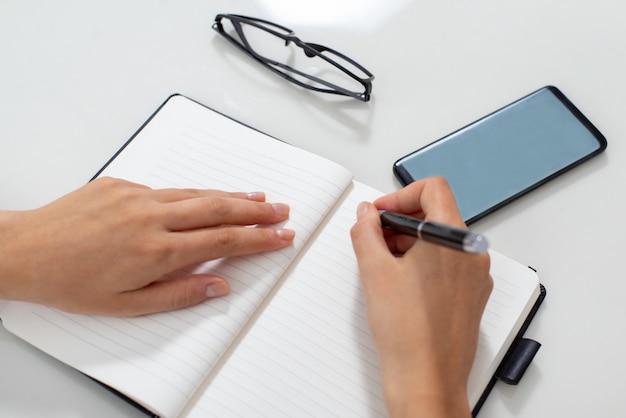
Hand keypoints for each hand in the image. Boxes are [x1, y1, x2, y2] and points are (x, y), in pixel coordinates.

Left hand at [0, 177, 294, 315]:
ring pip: (197, 192)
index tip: (281, 235)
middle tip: (281, 210)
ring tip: (258, 196)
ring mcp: (137, 196)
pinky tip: (206, 197)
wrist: (25, 251)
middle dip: (257, 210)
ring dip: (232, 194)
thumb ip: (179, 294)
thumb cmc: (71, 282)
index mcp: (156, 250)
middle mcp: (151, 217)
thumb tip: (218, 285)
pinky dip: (194, 193)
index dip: (258, 238)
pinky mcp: (123, 184)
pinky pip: (168, 188)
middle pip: (219, 208)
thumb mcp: (127, 305)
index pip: (223, 240)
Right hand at [350, 176, 492, 417]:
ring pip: (442, 240)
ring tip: (383, 263)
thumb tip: (366, 214)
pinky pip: (449, 263)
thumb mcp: (374, 270)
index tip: (380, 212)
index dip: (400, 195)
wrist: (427, 380)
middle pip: (437, 213)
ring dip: (411, 242)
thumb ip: (366, 231)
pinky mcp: (472, 295)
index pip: (433, 188)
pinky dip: (424, 262)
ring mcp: (475, 276)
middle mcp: (472, 253)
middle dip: (402, 220)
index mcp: (454, 239)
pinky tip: (401, 282)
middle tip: (374, 236)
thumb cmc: (408, 333)